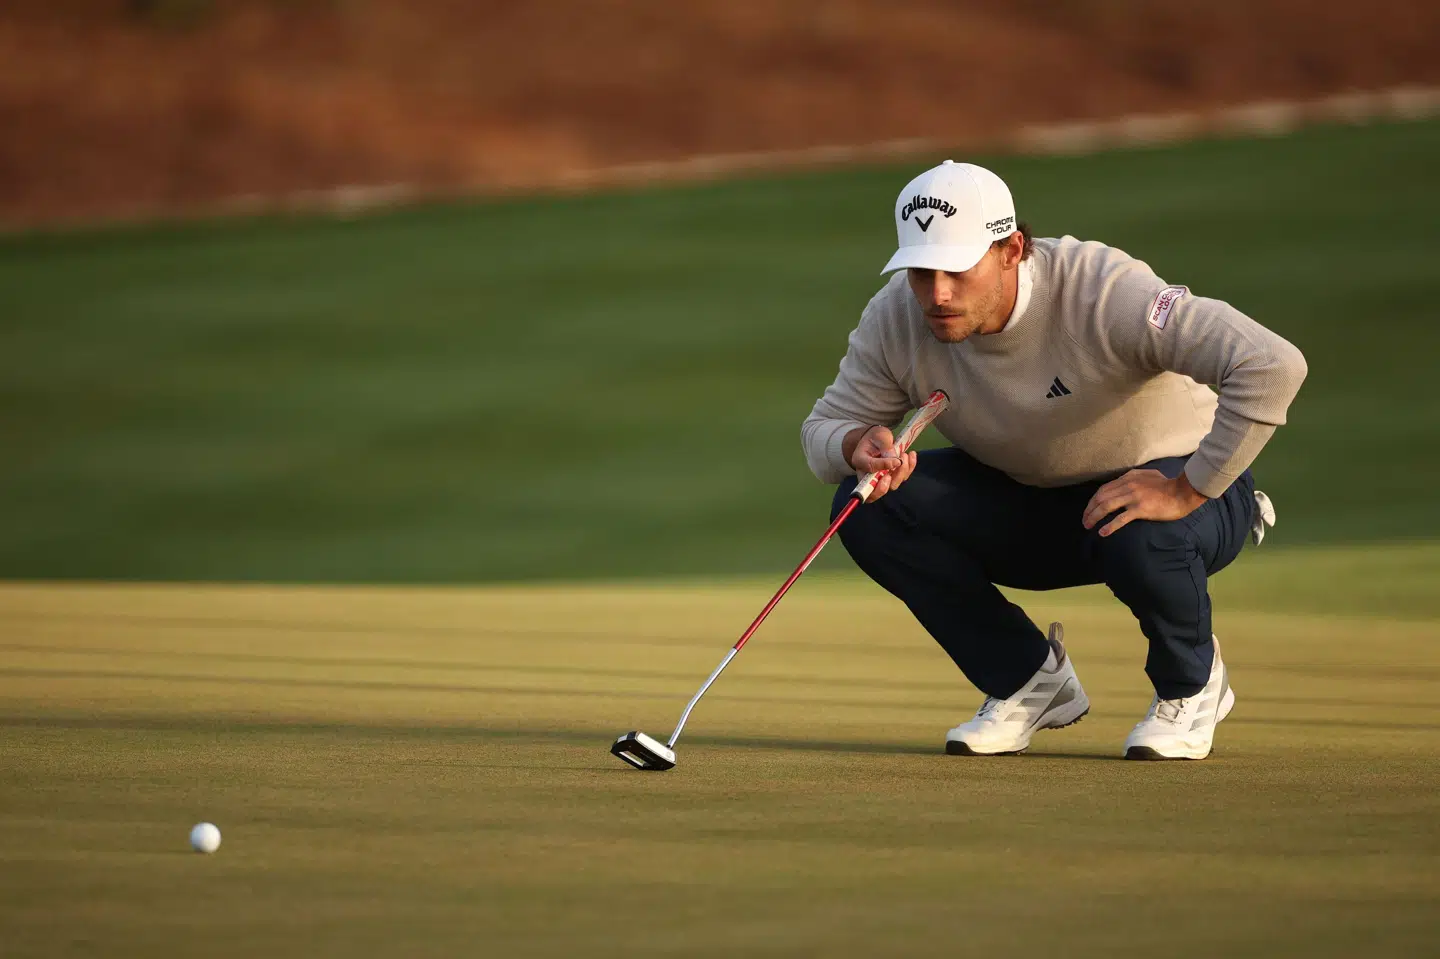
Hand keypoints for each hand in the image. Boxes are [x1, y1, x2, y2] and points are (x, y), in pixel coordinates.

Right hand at [842, 425, 917, 501]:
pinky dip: (909, 468)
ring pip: (892, 485)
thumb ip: (886, 447)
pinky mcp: (890, 477)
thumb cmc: (875, 436)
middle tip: (900, 462)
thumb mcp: (880, 435)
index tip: (896, 460)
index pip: (870, 469)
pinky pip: (901, 478)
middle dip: (894, 478)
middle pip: (877, 489)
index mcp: (860, 461)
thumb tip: (895, 461)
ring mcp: (879, 478)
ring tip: (905, 454)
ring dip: (903, 472)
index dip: (883, 467)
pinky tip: (912, 455)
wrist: (877, 439)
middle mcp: (867, 474)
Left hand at [1082, 469, 1207, 536]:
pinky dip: (1110, 526)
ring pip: (1106, 507)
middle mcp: (1127, 485)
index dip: (1093, 500)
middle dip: (1089, 510)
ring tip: (1088, 526)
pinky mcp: (1141, 509)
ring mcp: (1133, 497)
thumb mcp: (1148, 475)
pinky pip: (1121, 518)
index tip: (1088, 509)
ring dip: (1094, 517)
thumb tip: (1125, 482)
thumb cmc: (1168, 485)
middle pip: (1101, 498)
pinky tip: (1103, 533)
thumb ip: (1134, 478)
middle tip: (1084, 521)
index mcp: (1128, 477)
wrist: (1183, 492)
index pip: (1103, 489)